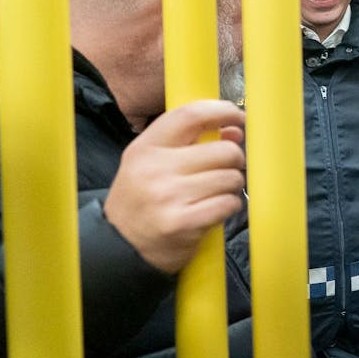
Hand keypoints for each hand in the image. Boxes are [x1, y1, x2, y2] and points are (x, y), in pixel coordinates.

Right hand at [102, 100, 246, 273]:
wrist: (120, 246)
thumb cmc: (143, 199)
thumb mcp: (153, 163)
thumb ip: (190, 142)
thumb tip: (234, 130)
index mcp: (145, 148)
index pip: (190, 115)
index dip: (222, 111)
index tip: (237, 117)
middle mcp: (155, 169)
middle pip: (223, 150)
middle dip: (234, 159)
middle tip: (225, 169)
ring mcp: (168, 197)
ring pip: (230, 178)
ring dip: (231, 186)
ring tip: (214, 193)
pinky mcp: (183, 223)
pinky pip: (228, 204)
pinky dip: (229, 206)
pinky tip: (214, 209)